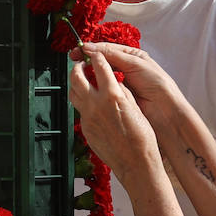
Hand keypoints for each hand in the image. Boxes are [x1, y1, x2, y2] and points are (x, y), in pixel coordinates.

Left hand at [68, 47, 162, 178]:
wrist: (136, 162)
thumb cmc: (142, 136)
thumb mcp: (135, 106)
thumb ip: (121, 91)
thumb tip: (114, 82)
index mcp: (112, 94)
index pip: (99, 65)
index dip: (97, 56)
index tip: (95, 54)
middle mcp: (96, 103)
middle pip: (77, 76)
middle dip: (78, 67)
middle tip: (83, 64)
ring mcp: (88, 116)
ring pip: (73, 93)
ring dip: (76, 84)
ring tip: (83, 81)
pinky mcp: (86, 128)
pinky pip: (80, 110)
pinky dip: (83, 102)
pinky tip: (92, 104)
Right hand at [71, 41, 181, 115]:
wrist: (166, 110)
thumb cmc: (157, 84)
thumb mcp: (135, 64)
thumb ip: (113, 56)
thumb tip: (91, 48)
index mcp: (132, 55)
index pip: (108, 48)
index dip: (92, 49)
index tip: (78, 50)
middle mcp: (126, 67)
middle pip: (102, 59)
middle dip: (88, 58)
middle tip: (74, 59)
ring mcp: (121, 81)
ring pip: (101, 73)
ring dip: (90, 71)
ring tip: (79, 71)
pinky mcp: (118, 95)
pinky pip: (104, 87)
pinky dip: (96, 84)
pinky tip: (89, 84)